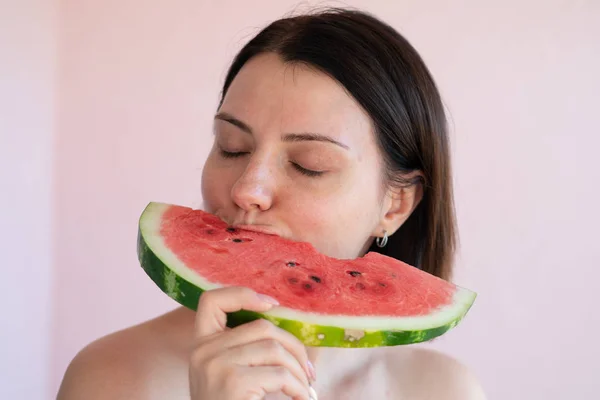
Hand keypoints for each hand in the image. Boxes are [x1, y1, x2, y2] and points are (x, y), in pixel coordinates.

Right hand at [189, 286, 315, 399]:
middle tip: (308, 370)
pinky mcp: (233, 382)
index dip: (242, 294)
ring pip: (275, 349)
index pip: (211, 300)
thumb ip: (246, 349)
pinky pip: (280, 374)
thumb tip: (293, 327)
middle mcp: (203, 351)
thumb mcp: (229, 374)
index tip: (271, 304)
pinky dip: (298, 388)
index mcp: (200, 344)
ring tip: (305, 388)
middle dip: (294, 346)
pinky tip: (302, 399)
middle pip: (262, 326)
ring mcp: (215, 365)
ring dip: (299, 371)